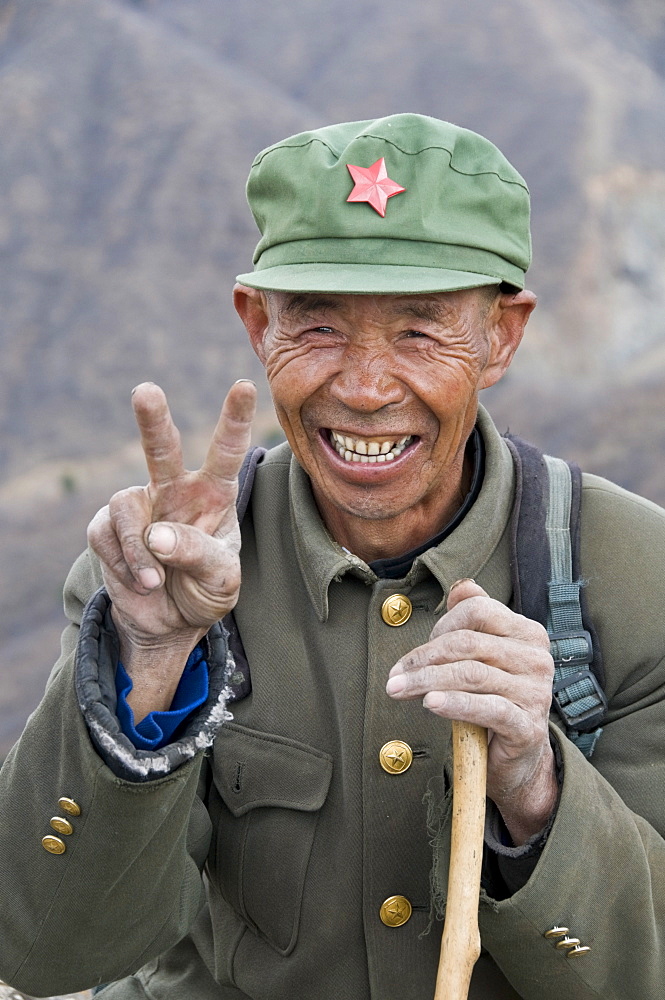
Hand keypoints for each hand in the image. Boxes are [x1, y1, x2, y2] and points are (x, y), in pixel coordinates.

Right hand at [87, 380, 255, 719]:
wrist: (168, 622)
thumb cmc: (204, 590)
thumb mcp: (221, 580)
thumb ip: (200, 555)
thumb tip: (158, 535)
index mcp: (214, 495)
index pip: (227, 452)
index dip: (235, 419)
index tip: (244, 385)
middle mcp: (176, 490)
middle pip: (161, 448)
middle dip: (153, 419)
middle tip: (146, 391)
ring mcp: (140, 506)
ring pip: (126, 506)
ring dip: (139, 551)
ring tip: (155, 581)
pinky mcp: (108, 527)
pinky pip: (107, 536)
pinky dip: (124, 564)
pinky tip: (139, 582)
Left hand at [386, 579, 556, 844]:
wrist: (518, 756)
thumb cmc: (495, 698)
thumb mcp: (486, 655)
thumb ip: (476, 617)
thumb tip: (461, 587)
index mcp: (529, 633)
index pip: (478, 612)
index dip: (441, 626)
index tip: (416, 652)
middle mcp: (538, 659)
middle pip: (469, 643)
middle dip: (424, 657)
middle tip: (395, 674)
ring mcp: (536, 693)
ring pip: (471, 675)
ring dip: (426, 681)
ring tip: (398, 689)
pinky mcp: (527, 727)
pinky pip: (486, 708)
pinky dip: (454, 704)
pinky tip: (430, 704)